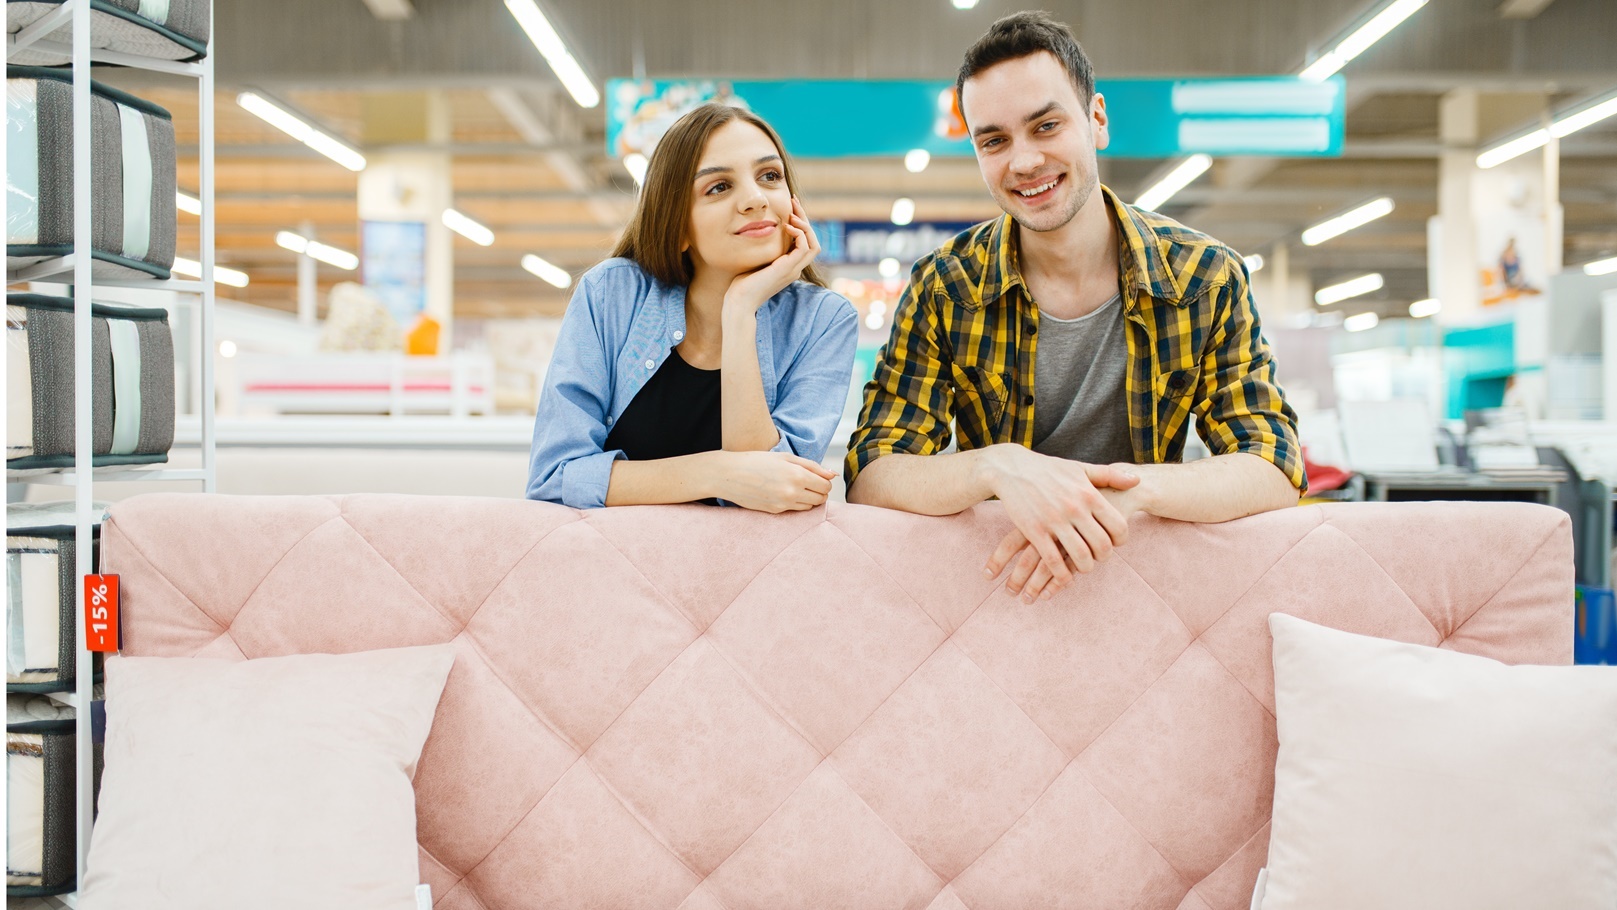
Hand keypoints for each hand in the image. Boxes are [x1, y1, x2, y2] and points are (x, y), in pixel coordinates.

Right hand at [711, 450, 835, 512]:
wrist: (730, 475)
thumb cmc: (758, 461)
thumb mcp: (786, 457)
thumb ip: (812, 466)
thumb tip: (833, 475)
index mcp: (797, 475)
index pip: (826, 486)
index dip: (825, 482)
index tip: (817, 477)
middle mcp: (793, 492)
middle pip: (821, 498)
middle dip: (819, 491)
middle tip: (808, 483)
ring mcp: (784, 504)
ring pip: (809, 507)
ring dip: (809, 498)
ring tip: (796, 487)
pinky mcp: (776, 511)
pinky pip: (795, 510)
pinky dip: (796, 503)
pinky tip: (784, 493)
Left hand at [723, 197, 820, 312]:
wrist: (739, 300)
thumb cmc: (742, 283)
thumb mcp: (756, 259)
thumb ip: (764, 248)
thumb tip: (759, 229)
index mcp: (789, 266)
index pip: (805, 242)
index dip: (800, 223)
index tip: (790, 207)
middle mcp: (795, 268)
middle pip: (812, 241)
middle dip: (804, 219)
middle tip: (793, 202)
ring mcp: (793, 270)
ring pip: (814, 244)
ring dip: (805, 225)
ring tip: (792, 213)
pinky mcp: (788, 269)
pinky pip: (804, 247)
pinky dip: (799, 234)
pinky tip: (786, 226)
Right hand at [977, 446, 1142, 601]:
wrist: (1012, 468)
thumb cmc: (1049, 469)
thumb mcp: (1080, 468)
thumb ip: (1110, 475)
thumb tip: (1136, 480)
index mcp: (1089, 494)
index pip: (1118, 526)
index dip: (1121, 540)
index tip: (1115, 542)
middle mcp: (1074, 508)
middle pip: (1102, 546)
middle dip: (1104, 557)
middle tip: (1099, 557)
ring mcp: (1053, 521)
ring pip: (1080, 556)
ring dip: (1085, 567)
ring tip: (1083, 566)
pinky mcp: (1034, 531)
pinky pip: (1053, 561)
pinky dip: (1062, 574)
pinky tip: (1064, 575)